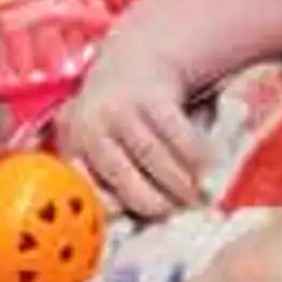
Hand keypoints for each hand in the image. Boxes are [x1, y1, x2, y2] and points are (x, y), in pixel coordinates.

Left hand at [54, 35, 205, 218]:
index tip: (140, 222)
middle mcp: (90, 127)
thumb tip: (123, 222)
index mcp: (73, 146)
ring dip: (182, 185)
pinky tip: (209, 166)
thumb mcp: (98, 142)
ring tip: (197, 197)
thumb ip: (104, 178)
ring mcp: (120, 110)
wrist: (134, 60)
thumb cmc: (117, 117)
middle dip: (158, 204)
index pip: (89, 190)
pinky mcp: (152, 98)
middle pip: (127, 182)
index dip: (116, 210)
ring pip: (156, 162)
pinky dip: (198, 158)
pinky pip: (180, 140)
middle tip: (179, 214)